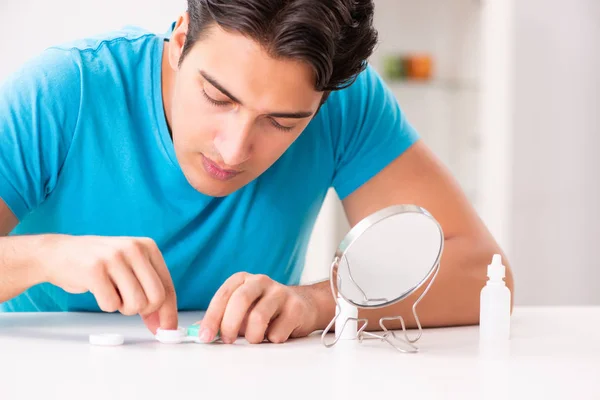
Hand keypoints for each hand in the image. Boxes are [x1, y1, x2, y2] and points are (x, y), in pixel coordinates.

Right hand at [39, 234, 177, 332]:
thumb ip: (149, 291)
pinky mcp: (95, 270)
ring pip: (136, 303)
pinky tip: (98, 290)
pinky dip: (106, 305)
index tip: (167, 330)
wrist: (57, 253)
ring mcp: (114, 257)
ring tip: (112, 293)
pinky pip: (111, 305)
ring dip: (123, 308)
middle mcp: (134, 249)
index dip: (168, 313)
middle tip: (128, 305)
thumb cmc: (98, 265)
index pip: (168, 287)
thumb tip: (165, 325)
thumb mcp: (130, 268)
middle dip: (144, 311)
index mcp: (148, 246)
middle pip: (156, 298)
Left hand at [197, 272, 318, 343]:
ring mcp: (280, 292)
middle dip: (230, 325)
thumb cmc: (266, 310)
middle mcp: (261, 281)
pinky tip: (275, 335)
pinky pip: (277, 332)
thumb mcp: (242, 310)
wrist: (304, 306)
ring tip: (255, 339)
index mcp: (242, 279)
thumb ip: (221, 319)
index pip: (223, 295)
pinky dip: (271, 340)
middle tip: (228, 341)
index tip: (205, 337)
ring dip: (252, 336)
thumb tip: (198, 332)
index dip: (212, 317)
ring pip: (259, 317)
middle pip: (241, 300)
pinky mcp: (296, 307)